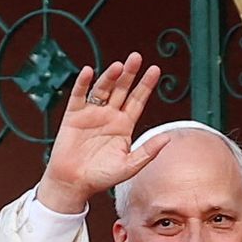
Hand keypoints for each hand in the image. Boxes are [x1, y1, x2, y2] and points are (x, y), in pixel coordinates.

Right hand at [33, 53, 166, 216]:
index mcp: (124, 125)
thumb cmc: (101, 177)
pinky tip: (89, 72)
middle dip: (130, 74)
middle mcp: (109, 115)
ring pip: (102, 89)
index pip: (138, 100)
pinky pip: (79, 95)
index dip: (146, 85)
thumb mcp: (129, 166)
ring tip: (118, 66)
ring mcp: (91, 113)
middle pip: (122, 89)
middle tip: (136, 57)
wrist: (73, 183)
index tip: (155, 69)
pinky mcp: (73, 115)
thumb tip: (168, 138)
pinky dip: (83, 83)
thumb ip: (148, 152)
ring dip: (110, 77)